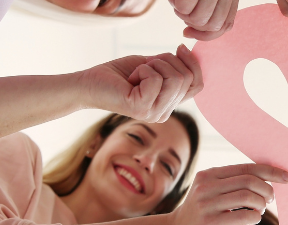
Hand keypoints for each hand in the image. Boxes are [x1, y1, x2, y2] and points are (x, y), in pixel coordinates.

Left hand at [81, 45, 202, 122]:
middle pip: (186, 79)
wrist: (90, 83)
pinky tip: (131, 79)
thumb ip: (172, 66)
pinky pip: (155, 79)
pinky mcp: (141, 109)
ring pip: (174, 79)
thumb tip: (188, 52)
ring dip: (155, 65)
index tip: (180, 47)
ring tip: (138, 72)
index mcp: (169, 104)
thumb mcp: (153, 65)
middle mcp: (164, 113)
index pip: (197, 86)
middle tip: (145, 65)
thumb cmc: (119, 74)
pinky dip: (142, 70)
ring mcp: (153, 113)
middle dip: (166, 61)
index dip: (193, 63)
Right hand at [168, 164, 287, 224]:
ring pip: (248, 196)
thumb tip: (267, 179)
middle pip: (249, 180)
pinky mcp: (210, 223)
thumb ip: (232, 182)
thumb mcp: (211, 190)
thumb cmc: (202, 212)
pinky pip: (243, 215)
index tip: (287, 177)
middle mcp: (206, 186)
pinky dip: (256, 216)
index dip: (270, 171)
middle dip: (267, 190)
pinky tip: (254, 218)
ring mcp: (207, 204)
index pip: (247, 167)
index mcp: (209, 174)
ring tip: (260, 209)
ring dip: (262, 204)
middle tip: (270, 200)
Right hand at [172, 0, 239, 40]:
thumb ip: (209, 14)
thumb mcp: (206, 1)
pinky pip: (185, 8)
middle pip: (213, 25)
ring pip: (199, 19)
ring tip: (177, 4)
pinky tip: (173, 0)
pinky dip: (176, 7)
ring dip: (183, 15)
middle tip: (181, 13)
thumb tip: (189, 34)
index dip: (206, 35)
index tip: (187, 33)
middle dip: (193, 25)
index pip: (225, 26)